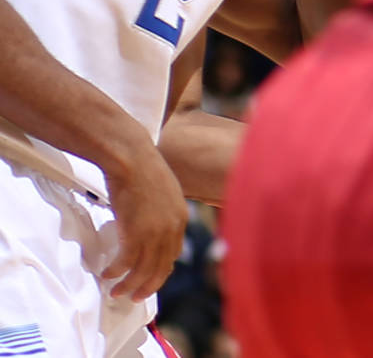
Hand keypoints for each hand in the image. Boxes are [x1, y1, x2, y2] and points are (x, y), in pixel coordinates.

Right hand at [102, 139, 187, 300]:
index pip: (173, 254)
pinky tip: (107, 274)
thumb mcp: (164, 194)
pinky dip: (116, 271)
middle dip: (147, 286)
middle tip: (135, 297)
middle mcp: (172, 229)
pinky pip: (125, 262)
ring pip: (143, 270)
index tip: (150, 278)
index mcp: (181, 219)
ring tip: (117, 292)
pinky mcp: (135, 233)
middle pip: (160, 267)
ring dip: (129, 285)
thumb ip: (162, 213)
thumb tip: (151, 226)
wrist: (132, 160)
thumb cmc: (144, 171)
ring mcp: (154, 233)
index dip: (160, 269)